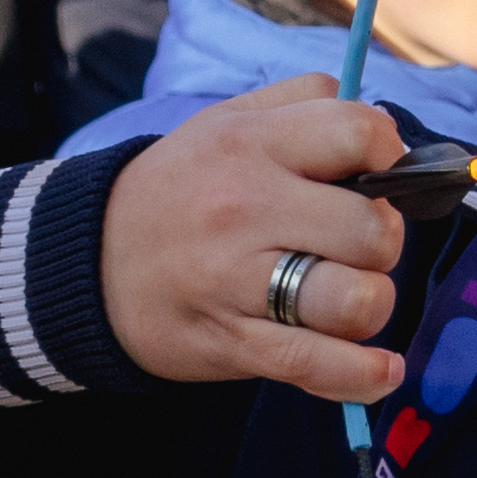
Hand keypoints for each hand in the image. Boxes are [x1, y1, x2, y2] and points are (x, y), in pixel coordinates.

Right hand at [100, 77, 412, 399]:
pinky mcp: (233, 342)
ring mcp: (238, 281)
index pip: (359, 133)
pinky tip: (383, 370)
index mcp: (251, 143)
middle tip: (356, 245)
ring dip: (371, 304)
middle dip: (384, 241)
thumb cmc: (181, 186)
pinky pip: (314, 364)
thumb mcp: (228, 120)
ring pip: (355, 301)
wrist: (86, 261)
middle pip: (372, 229)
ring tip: (349, 296)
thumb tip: (385, 126)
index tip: (379, 176)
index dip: (390, 155)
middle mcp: (246, 208)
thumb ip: (306, 103)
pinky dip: (362, 374)